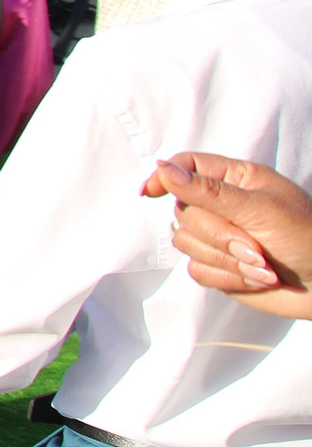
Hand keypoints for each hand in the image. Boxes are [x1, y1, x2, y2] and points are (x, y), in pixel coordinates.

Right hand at [144, 153, 311, 318]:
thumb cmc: (307, 238)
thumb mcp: (260, 209)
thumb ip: (209, 191)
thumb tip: (163, 170)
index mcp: (235, 180)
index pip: (186, 167)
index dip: (165, 177)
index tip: (150, 193)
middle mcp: (222, 205)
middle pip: (184, 213)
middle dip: (219, 236)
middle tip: (256, 249)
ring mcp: (218, 237)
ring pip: (185, 243)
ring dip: (226, 260)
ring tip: (263, 267)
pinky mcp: (219, 267)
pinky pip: (197, 270)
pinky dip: (227, 277)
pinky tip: (257, 279)